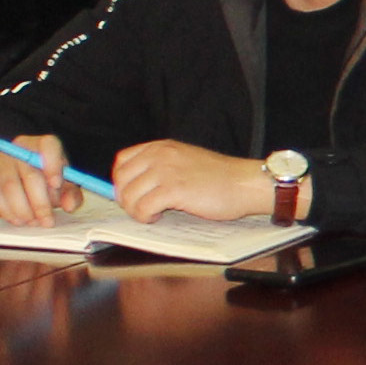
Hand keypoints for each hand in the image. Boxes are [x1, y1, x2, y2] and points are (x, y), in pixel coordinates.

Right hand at [0, 136, 84, 225]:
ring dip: (24, 210)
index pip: (48, 145)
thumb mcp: (63, 182)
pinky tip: (18, 220)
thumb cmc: (44, 176)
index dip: (53, 164)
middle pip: (30, 174)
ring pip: (11, 187)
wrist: (13, 171)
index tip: (56, 184)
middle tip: (47, 221)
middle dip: (40, 203)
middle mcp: (21, 148)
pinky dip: (7, 212)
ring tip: (33, 222)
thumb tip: (70, 205)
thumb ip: (71, 193)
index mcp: (43, 145)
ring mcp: (2, 161)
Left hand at [112, 139, 273, 226]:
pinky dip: (146, 217)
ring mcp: (165, 171)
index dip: (122, 181)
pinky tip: (159, 217)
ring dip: (136, 210)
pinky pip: (142, 208)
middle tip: (141, 209)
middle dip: (126, 199)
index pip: (122, 161)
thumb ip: (161, 166)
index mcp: (161, 147)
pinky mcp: (173, 190)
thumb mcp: (185, 160)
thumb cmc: (220, 177)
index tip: (131, 193)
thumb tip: (136, 186)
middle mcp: (160, 155)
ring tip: (152, 214)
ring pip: (129, 196)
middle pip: (121, 180)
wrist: (244, 183)